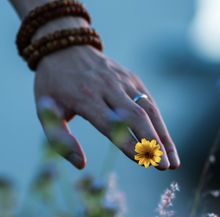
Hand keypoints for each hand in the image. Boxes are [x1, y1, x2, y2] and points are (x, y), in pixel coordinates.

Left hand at [34, 44, 179, 169]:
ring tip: (174, 162)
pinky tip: (168, 144)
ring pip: (149, 111)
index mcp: (85, 97)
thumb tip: (80, 164)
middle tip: (164, 167)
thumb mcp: (45, 110)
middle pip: (136, 117)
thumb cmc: (54, 84)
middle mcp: (108, 88)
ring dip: (164, 137)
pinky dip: (161, 125)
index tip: (141, 161)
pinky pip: (150, 103)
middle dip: (153, 143)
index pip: (110, 124)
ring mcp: (124, 82)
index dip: (127, 143)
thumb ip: (60, 139)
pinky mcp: (133, 79)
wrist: (65, 46)